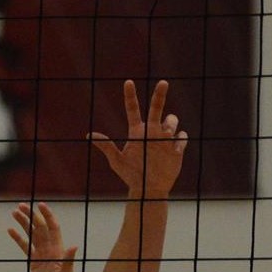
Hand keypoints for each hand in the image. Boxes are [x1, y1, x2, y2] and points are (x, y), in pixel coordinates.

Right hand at [8, 202, 78, 271]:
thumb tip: (74, 245)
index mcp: (58, 249)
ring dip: (24, 223)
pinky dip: (18, 238)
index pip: (53, 228)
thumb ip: (68, 260)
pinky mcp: (34, 262)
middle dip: (31, 216)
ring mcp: (41, 255)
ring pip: (31, 235)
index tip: (40, 204)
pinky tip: (10, 230)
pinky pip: (25, 247)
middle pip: (40, 228)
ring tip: (14, 212)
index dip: (47, 216)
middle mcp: (50, 249)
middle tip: (20, 205)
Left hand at [89, 80, 187, 199]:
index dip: (130, 96)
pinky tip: (175, 151)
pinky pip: (182, 136)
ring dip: (170, 124)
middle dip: (160, 94)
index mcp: (136, 131)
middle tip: (163, 82)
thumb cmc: (131, 176)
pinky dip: (180, 141)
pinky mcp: (177, 148)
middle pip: (156, 107)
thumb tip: (88, 135)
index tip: (128, 82)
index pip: (133, 109)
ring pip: (172, 120)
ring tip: (166, 135)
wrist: (148, 190)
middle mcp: (151, 131)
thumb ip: (106, 147)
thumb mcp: (116, 162)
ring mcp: (165, 139)